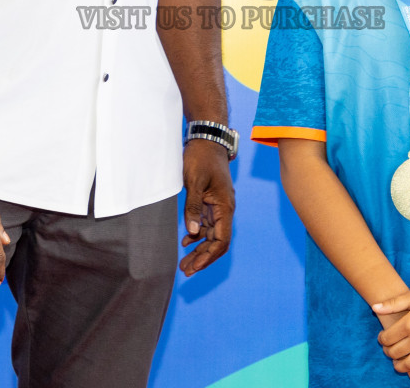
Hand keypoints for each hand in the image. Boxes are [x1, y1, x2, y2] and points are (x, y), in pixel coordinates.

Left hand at [180, 137, 234, 274]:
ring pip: (211, 235)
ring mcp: (218, 207)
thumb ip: (193, 207)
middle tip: (185, 271)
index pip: (221, 240)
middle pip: (217, 241)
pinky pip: (206, 225)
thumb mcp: (194, 182)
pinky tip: (186, 242)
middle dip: (202, 258)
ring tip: (184, 263)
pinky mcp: (210, 202)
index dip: (208, 256)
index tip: (194, 267)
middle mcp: (225, 210)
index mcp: (225, 207)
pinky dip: (197, 235)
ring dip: (199, 250)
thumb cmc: (202, 158)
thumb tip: (191, 231)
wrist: (207, 139)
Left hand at [377, 305, 409, 387]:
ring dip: (402, 367)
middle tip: (388, 351)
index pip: (388, 338)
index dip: (382, 340)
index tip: (382, 338)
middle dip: (389, 353)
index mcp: (409, 323)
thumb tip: (374, 308)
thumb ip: (393, 304)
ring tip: (398, 365)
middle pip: (397, 353)